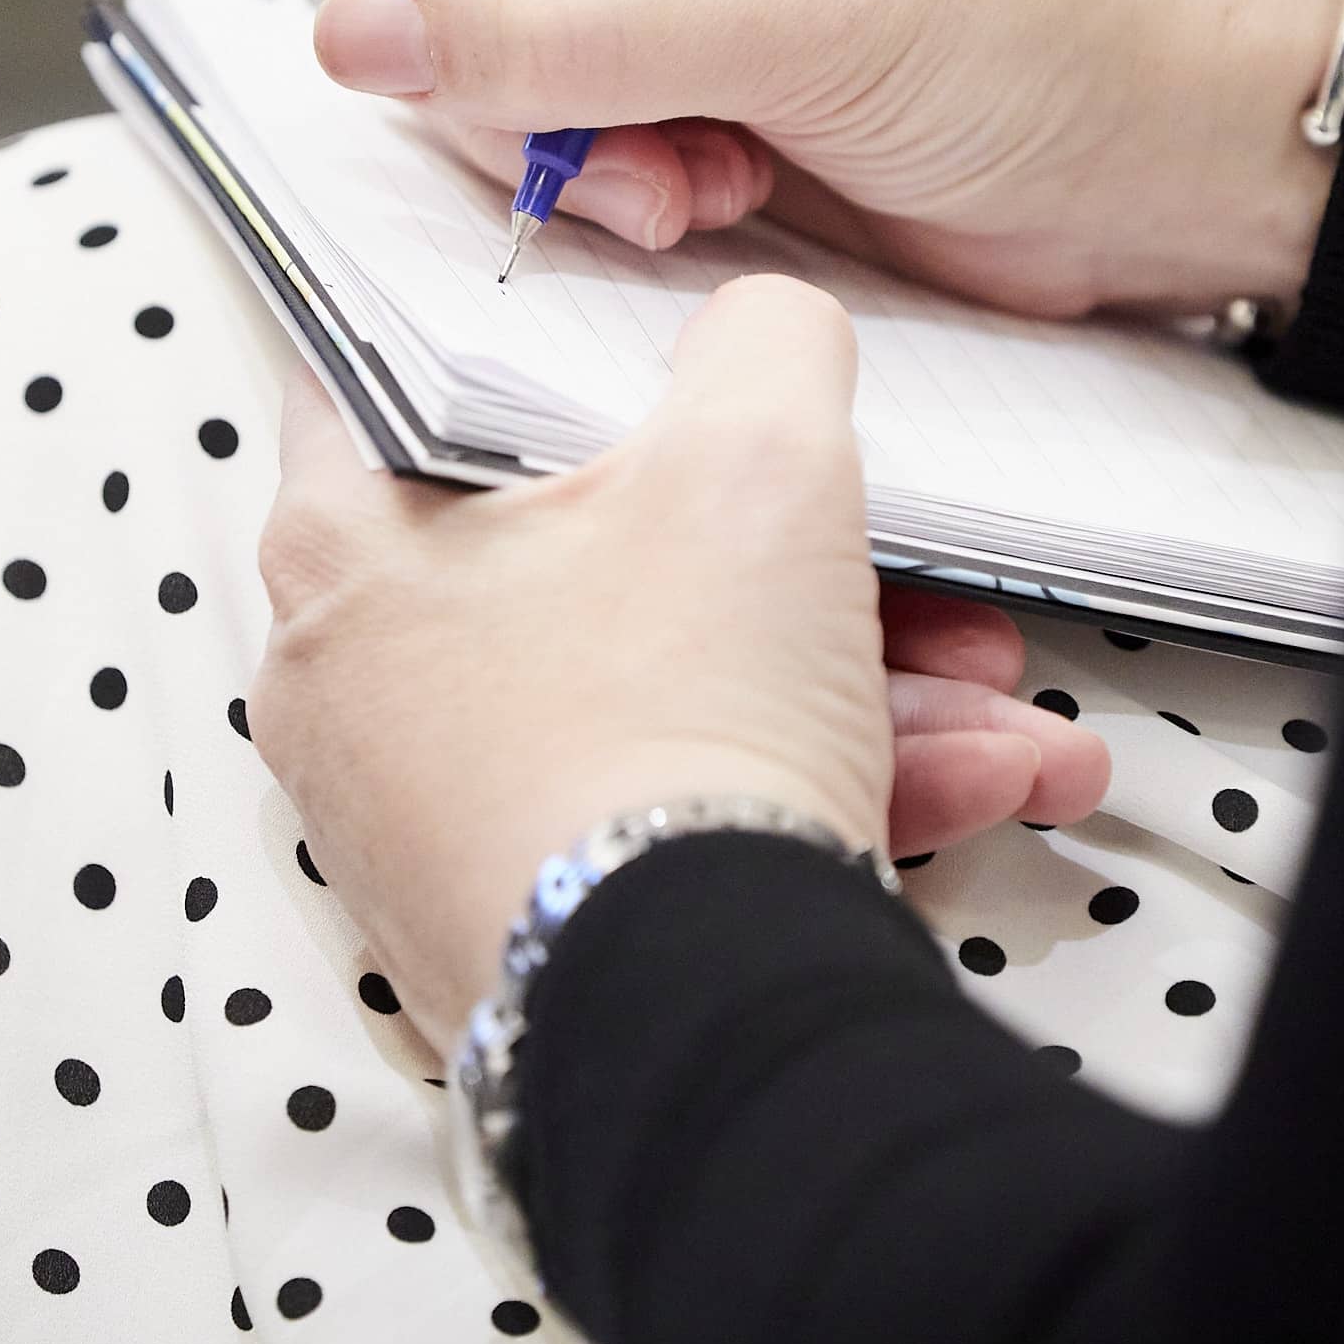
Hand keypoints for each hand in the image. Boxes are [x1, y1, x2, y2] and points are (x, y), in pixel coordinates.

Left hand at [251, 276, 1107, 1033]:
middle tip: (909, 560)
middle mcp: (362, 686)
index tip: (629, 330)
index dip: (522, 330)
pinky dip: (818, 786)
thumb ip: (761, 339)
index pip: (397, 374)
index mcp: (347, 545)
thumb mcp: (757, 460)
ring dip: (855, 687)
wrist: (703, 1023)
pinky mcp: (526, 917)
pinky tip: (983, 780)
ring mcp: (438, 819)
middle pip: (591, 554)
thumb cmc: (673, 721)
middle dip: (795, 558)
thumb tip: (765, 320)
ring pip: (667, 692)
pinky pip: (677, 806)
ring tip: (996, 701)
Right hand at [308, 0, 1343, 317]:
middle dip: (507, 46)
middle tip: (639, 118)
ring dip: (554, 131)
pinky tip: (709, 185)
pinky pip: (507, 108)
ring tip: (699, 168)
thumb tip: (348, 40)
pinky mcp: (634, 43)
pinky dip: (590, 170)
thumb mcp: (783, 0)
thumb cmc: (1032, 12)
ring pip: (438, 30)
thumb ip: (551, 22)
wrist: (1160, 145)